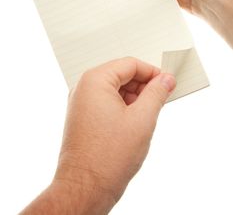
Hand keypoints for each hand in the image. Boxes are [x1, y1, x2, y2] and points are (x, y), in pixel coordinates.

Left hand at [21, 57, 175, 213]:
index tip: (167, 83)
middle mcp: (84, 88)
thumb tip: (166, 79)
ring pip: (115, 90)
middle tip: (161, 100)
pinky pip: (107, 103)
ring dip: (134, 98)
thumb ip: (157, 94)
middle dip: (143, 86)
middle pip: (121, 75)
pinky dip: (124, 107)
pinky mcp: (83, 117)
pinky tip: (135, 123)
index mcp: (95, 81)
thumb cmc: (108, 157)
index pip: (129, 64)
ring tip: (148, 115)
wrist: (84, 189)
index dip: (152, 72)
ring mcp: (81, 103)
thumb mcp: (142, 119)